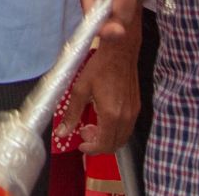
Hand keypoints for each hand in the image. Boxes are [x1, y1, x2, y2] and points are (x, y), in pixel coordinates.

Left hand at [54, 29, 143, 153]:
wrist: (121, 51)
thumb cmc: (99, 66)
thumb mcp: (80, 89)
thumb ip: (72, 114)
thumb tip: (62, 132)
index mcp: (111, 115)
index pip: (103, 144)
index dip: (91, 149)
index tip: (80, 144)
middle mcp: (126, 117)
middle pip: (114, 145)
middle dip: (98, 145)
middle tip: (84, 133)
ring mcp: (133, 113)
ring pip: (122, 138)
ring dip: (107, 138)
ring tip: (92, 126)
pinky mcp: (136, 107)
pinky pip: (127, 128)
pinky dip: (115, 130)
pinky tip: (103, 118)